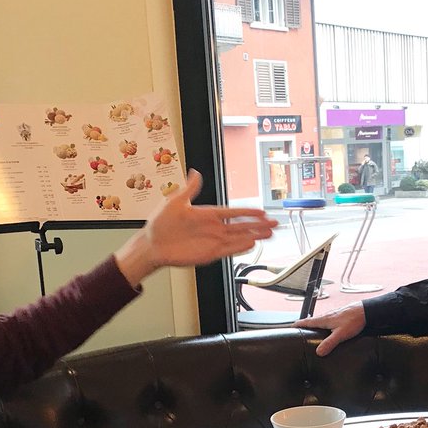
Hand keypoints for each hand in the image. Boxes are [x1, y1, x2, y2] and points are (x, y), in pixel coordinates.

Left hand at [114, 169, 276, 286]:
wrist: (152, 244)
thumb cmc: (160, 223)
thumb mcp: (175, 201)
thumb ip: (189, 189)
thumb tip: (196, 172)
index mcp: (207, 215)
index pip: (233, 213)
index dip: (248, 212)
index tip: (262, 211)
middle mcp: (213, 228)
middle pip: (241, 226)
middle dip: (258, 225)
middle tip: (275, 224)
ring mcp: (213, 241)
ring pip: (239, 238)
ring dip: (255, 236)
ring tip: (269, 234)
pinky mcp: (209, 254)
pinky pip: (229, 250)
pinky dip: (241, 248)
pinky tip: (252, 245)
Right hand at [295, 302, 365, 355]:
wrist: (366, 311)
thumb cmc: (354, 320)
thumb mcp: (340, 334)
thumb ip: (329, 343)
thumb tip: (318, 352)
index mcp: (323, 320)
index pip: (305, 322)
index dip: (296, 325)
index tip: (289, 328)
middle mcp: (326, 316)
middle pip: (310, 321)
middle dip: (303, 326)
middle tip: (297, 332)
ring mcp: (332, 315)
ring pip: (319, 321)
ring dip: (312, 325)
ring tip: (309, 332)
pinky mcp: (338, 316)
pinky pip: (326, 321)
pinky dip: (321, 325)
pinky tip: (326, 330)